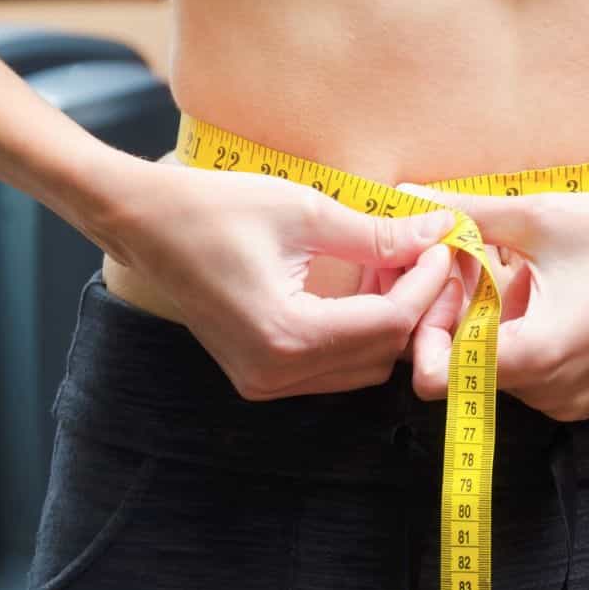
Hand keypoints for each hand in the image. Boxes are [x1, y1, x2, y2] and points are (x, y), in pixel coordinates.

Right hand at [90, 157, 455, 399]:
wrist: (144, 222)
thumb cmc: (216, 208)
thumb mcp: (306, 211)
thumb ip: (379, 233)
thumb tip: (440, 229)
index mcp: (286, 336)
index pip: (388, 323)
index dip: (427, 284)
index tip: (444, 243)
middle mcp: (275, 374)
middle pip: (382, 354)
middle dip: (412, 303)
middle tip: (420, 251)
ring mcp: (264, 382)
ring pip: (361, 366)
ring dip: (387, 317)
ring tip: (388, 261)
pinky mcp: (260, 374)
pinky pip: (331, 364)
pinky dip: (356, 327)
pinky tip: (359, 281)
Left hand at [400, 186, 588, 421]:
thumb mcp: (540, 217)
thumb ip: (466, 214)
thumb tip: (406, 198)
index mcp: (534, 357)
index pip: (435, 377)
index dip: (424, 327)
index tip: (441, 280)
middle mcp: (549, 392)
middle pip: (463, 368)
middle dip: (456, 313)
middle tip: (472, 260)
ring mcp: (568, 399)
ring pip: (494, 367)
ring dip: (488, 320)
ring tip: (512, 268)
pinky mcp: (583, 393)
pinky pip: (528, 369)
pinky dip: (519, 331)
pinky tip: (540, 287)